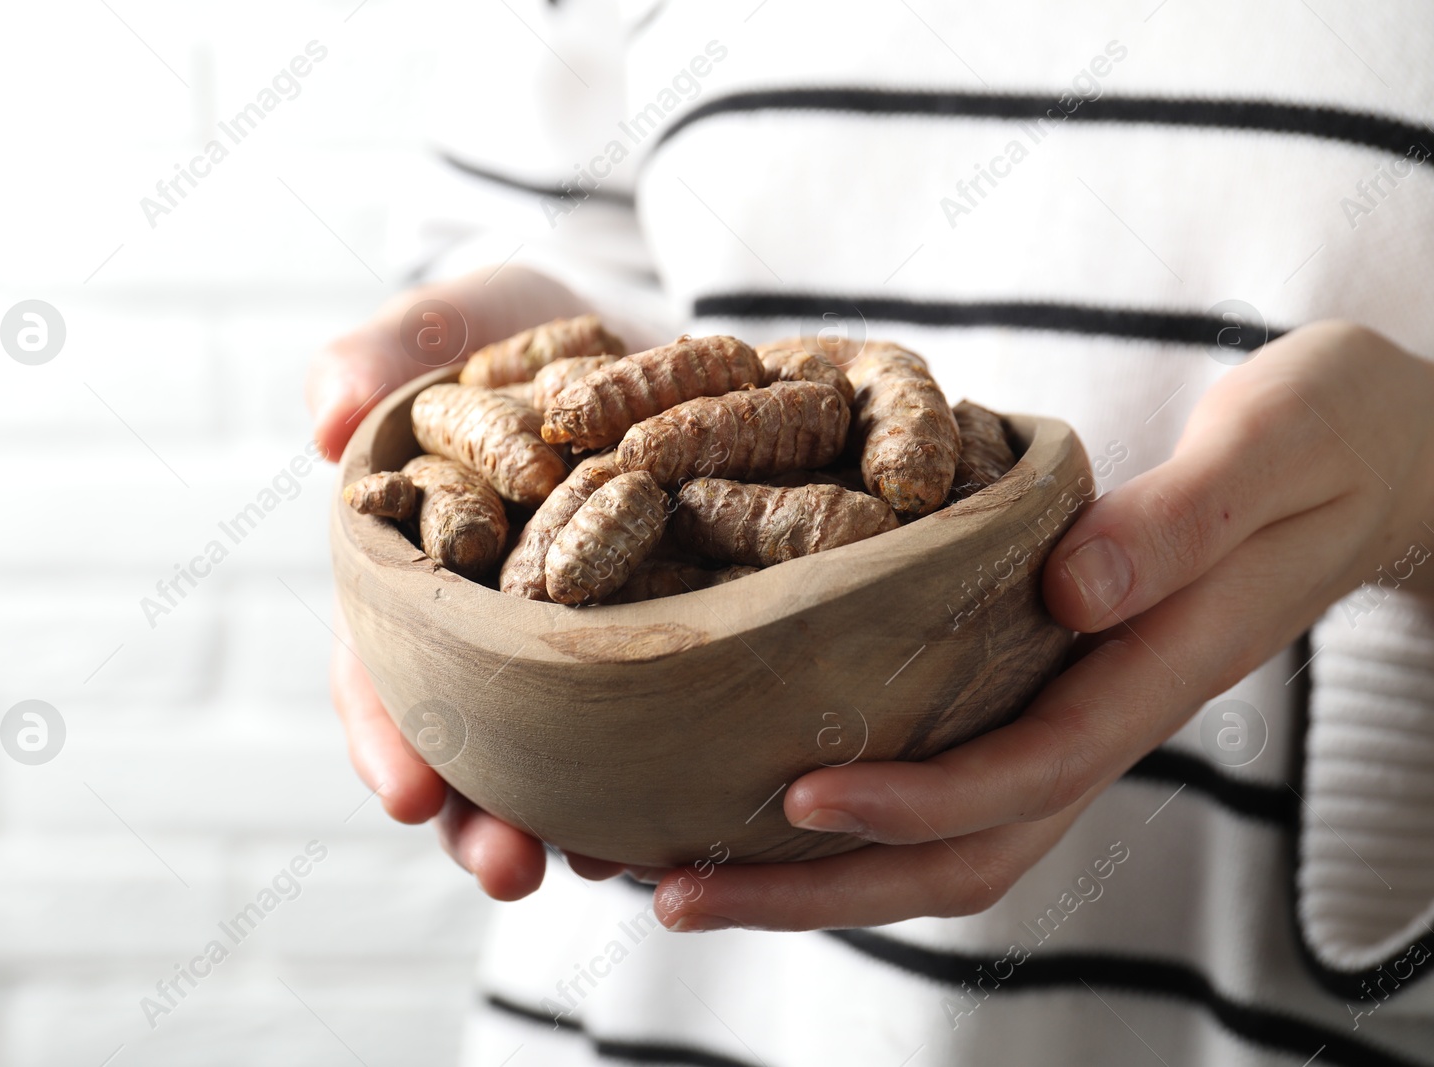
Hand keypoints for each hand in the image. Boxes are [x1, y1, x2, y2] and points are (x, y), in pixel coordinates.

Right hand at [313, 264, 623, 898]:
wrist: (636, 326)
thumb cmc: (517, 327)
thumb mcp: (455, 320)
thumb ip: (384, 354)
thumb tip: (325, 420)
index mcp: (413, 575)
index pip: (379, 667)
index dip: (386, 732)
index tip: (407, 792)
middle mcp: (485, 629)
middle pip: (469, 740)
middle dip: (479, 814)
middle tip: (507, 868)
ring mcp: (570, 646)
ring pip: (559, 752)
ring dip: (570, 819)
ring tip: (601, 867)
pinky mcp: (658, 639)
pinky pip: (654, 715)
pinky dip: (659, 766)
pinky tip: (685, 815)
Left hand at [649, 320, 1433, 931]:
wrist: (1376, 462)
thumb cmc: (1327, 440)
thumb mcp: (1272, 448)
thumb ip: (1178, 521)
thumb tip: (1070, 588)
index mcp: (1153, 670)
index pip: (1026, 771)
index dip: (915, 801)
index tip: (795, 797)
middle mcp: (1103, 718)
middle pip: (963, 853)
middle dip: (821, 888)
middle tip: (673, 890)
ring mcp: (1072, 717)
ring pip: (946, 843)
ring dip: (814, 876)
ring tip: (676, 870)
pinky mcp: (1043, 693)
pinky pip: (946, 786)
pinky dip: (849, 817)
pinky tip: (750, 796)